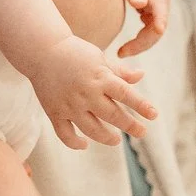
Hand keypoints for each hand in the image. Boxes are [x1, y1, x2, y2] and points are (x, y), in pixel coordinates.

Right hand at [21, 35, 153, 148]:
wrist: (42, 50)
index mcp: (100, 77)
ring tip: (116, 140)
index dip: (142, 106)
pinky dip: (75, 143)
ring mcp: (70, 105)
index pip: (126, 94)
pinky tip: (84, 144)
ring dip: (107, 137)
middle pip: (113, 115)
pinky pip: (66, 135)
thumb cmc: (75, 53)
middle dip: (131, 126)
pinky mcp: (54, 112)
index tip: (154, 115)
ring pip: (92, 130)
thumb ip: (119, 71)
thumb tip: (141, 75)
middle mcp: (86, 93)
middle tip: (142, 132)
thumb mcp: (99, 58)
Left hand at [118, 0, 170, 58]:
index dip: (157, 26)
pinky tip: (126, 45)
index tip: (151, 37)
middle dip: (142, 43)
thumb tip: (140, 5)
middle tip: (122, 52)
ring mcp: (156, 5)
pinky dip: (139, 37)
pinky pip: (147, 27)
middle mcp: (160, 0)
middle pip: (157, 29)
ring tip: (122, 52)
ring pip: (152, 30)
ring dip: (141, 42)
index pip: (161, 14)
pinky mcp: (149, 7)